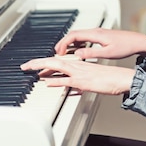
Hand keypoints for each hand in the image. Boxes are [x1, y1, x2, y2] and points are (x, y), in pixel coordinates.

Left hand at [20, 56, 135, 94]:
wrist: (120, 78)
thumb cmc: (108, 78)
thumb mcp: (89, 77)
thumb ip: (76, 80)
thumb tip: (66, 85)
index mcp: (79, 64)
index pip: (58, 60)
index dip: (44, 61)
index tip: (33, 65)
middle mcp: (77, 66)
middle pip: (53, 60)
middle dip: (37, 62)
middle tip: (25, 66)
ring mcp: (79, 73)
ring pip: (57, 66)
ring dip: (42, 67)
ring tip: (29, 68)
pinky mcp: (83, 81)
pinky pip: (67, 80)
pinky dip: (56, 80)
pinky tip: (47, 81)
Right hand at [54, 28, 145, 59]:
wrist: (137, 41)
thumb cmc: (125, 46)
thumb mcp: (107, 53)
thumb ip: (91, 53)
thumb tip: (77, 54)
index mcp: (96, 34)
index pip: (74, 35)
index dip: (63, 43)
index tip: (59, 52)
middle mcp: (96, 31)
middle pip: (74, 33)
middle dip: (63, 42)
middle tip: (57, 52)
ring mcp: (98, 32)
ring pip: (79, 35)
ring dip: (70, 42)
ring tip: (64, 52)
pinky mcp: (101, 35)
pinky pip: (85, 37)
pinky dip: (78, 43)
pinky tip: (77, 50)